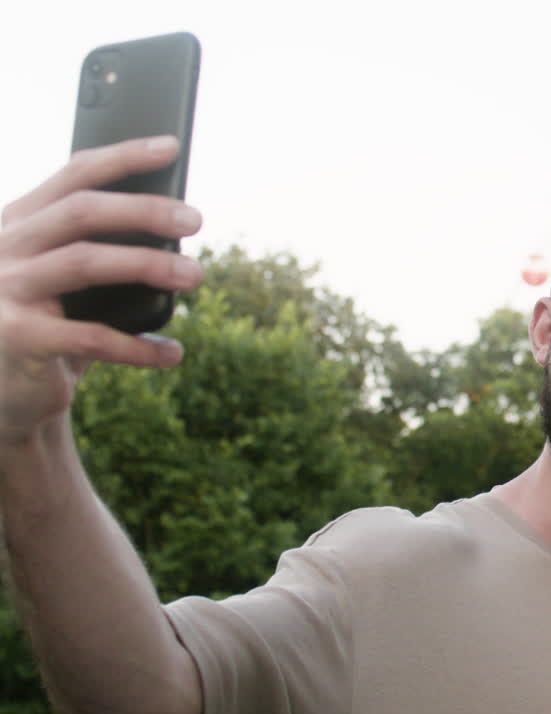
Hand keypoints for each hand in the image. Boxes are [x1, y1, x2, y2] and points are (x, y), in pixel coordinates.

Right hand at [0, 136, 203, 447]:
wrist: (6, 393)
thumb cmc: (50, 324)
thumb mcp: (68, 279)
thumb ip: (100, 246)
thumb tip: (176, 219)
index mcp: (19, 221)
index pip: (73, 175)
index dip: (124, 157)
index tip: (172, 147)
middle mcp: (3, 246)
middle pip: (82, 212)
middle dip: (145, 210)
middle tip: (196, 219)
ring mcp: (5, 290)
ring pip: (86, 262)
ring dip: (149, 265)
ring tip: (197, 276)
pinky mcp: (16, 336)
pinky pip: (90, 336)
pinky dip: (138, 346)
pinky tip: (172, 352)